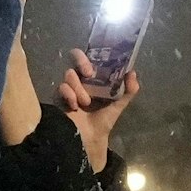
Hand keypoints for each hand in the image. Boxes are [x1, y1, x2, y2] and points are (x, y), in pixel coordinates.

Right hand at [59, 51, 139, 174]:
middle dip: (81, 62)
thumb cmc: (104, 119)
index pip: (91, 55)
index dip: (93, 53)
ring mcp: (68, 86)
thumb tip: (132, 73)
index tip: (98, 62)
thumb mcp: (119, 104)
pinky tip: (75, 106)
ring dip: (79, 88)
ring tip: (85, 102)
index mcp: (94, 76)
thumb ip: (128, 90)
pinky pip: (60, 88)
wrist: (91, 138)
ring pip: (69, 75)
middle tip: (89, 74)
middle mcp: (80, 78)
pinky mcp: (58, 97)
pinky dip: (68, 95)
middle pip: (75, 56)